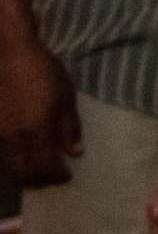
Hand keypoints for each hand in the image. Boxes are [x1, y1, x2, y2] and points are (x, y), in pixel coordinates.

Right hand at [0, 39, 80, 186]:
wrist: (10, 53)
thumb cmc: (44, 71)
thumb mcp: (66, 96)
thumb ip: (69, 127)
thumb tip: (74, 152)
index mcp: (38, 128)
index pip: (46, 165)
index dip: (56, 176)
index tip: (67, 176)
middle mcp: (15, 136)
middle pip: (23, 172)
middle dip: (39, 180)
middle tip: (51, 178)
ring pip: (8, 166)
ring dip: (23, 174)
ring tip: (37, 171)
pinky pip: (1, 152)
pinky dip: (12, 161)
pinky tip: (21, 157)